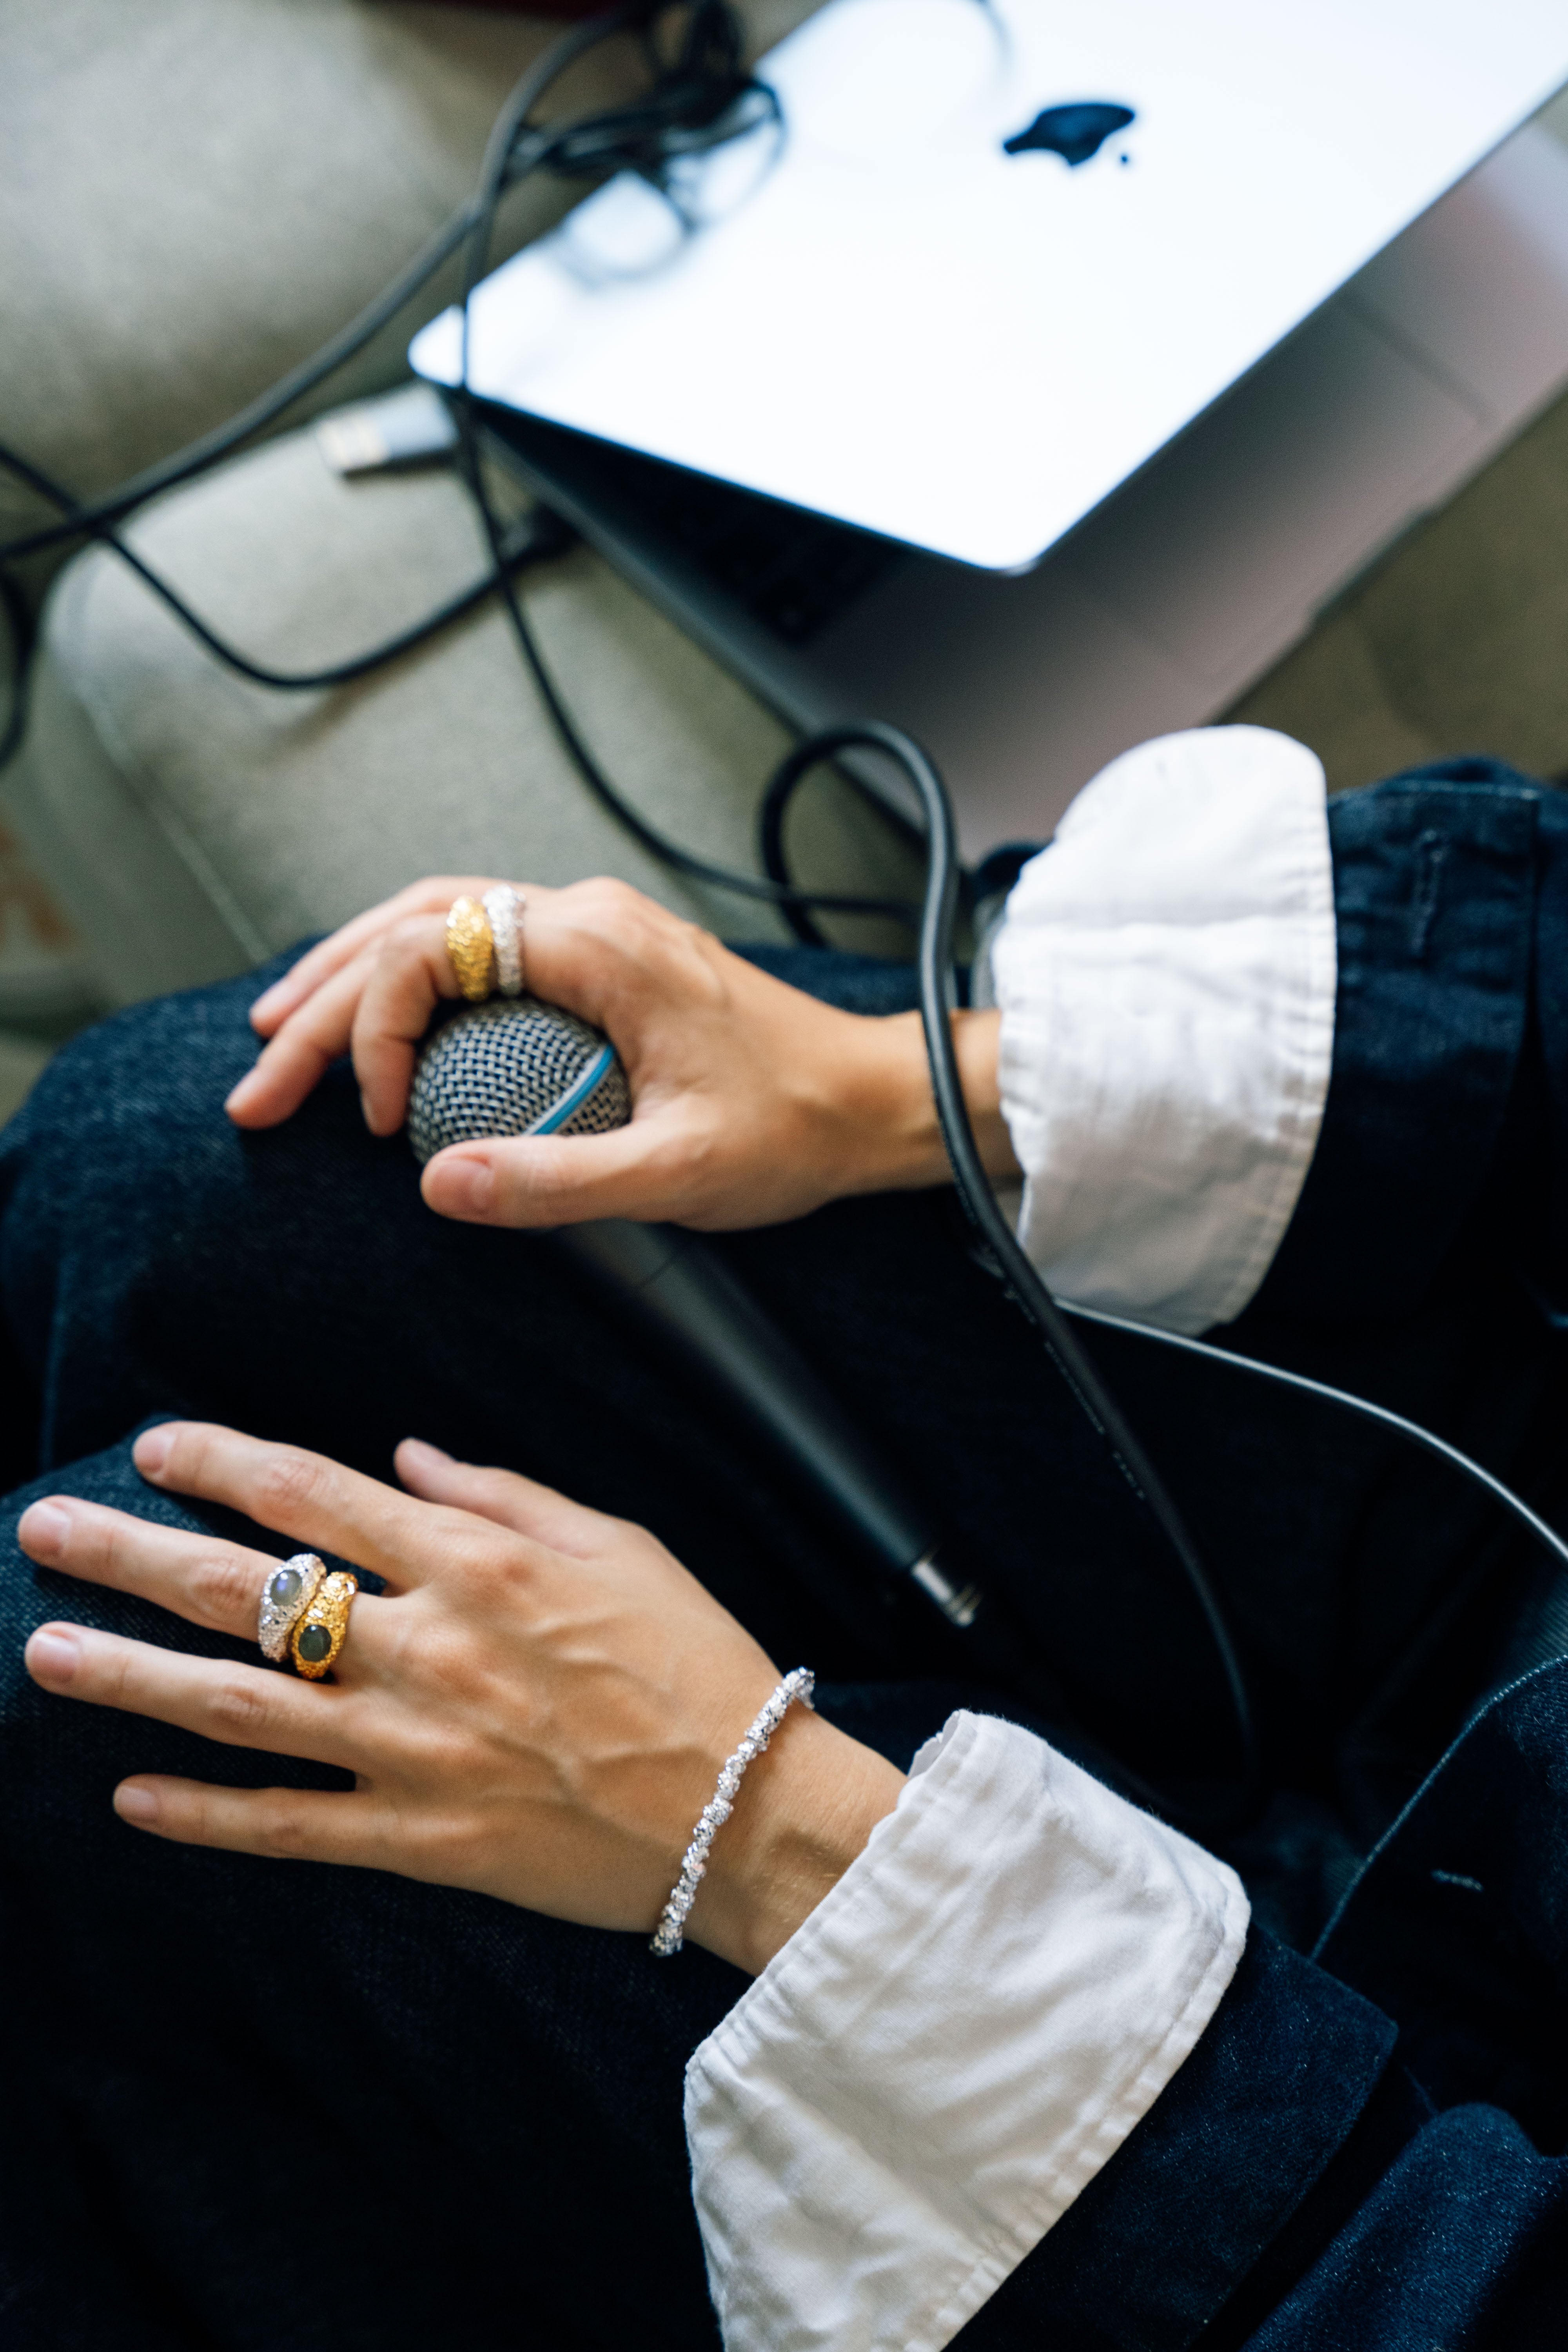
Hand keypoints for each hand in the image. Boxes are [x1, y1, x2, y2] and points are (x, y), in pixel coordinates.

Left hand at [20, 1424, 903, 1973]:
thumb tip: (411, 1457)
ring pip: (240, 1708)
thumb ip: (505, 1494)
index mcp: (476, 1564)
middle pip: (248, 1592)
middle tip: (44, 1531)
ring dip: (132, 1679)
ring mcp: (414, 1749)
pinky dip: (204, 1816)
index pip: (315, 1493)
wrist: (746, 1808)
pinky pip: (288, 1826)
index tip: (156, 1447)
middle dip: (133, 1556)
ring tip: (45, 1654)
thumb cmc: (694, 1663)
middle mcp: (427, 1647)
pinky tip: (130, 1796)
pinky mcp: (420, 1838)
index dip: (223, 1464)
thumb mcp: (618, 1544)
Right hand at [226, 874, 1018, 1229]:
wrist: (874, 1101)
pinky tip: (377, 1024)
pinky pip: (479, 947)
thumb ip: (556, 1181)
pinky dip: (411, 981)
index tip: (370, 1118)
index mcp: (597, 943)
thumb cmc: (795, 1125)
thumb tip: (437, 1185)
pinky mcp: (601, 960)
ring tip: (282, 1034)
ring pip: (437, 925)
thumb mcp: (676, 1169)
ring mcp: (594, 931)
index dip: (372, 1030)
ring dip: (353, 977)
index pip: (429, 949)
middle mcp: (587, 916)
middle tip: (259, 1078)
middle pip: (413, 927)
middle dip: (322, 1000)